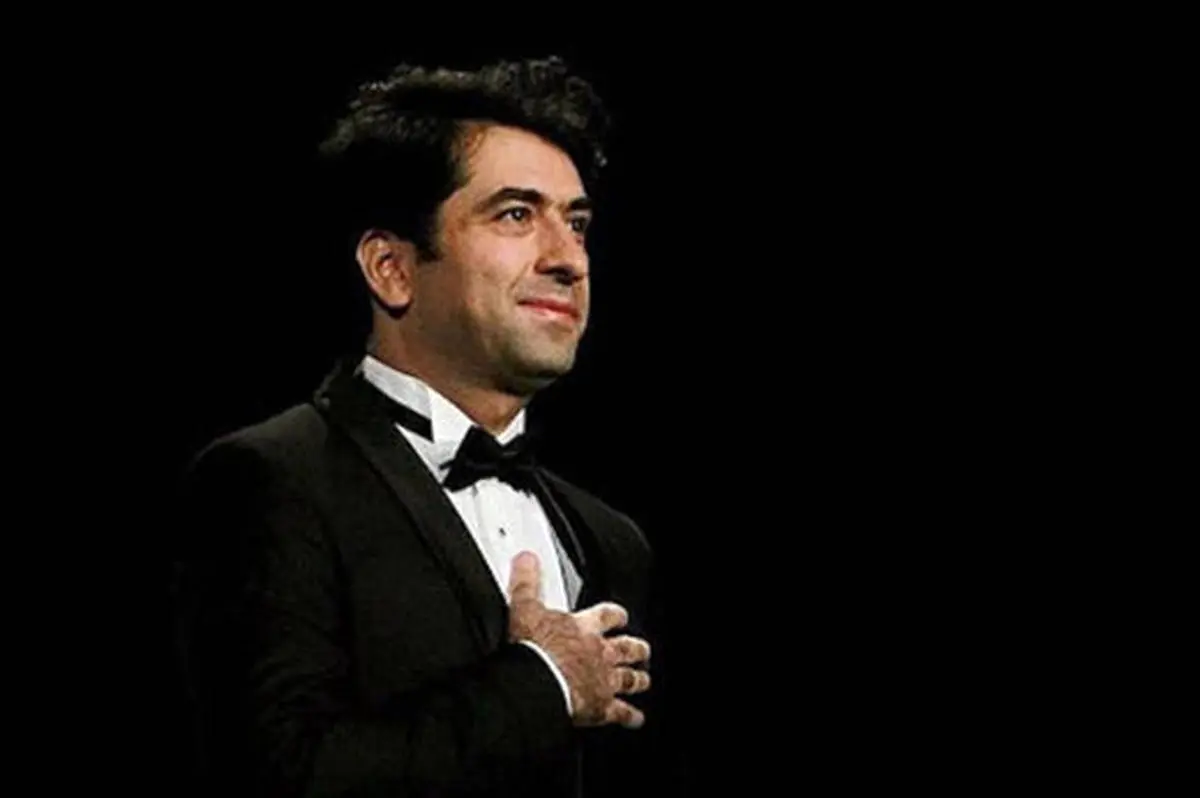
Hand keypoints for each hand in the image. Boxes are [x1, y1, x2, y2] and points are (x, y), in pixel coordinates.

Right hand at [507, 551, 650, 728]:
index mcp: (584, 628)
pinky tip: (636, 718)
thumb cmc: (533, 650)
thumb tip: (526, 560)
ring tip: (644, 679)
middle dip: (635, 648)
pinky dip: (630, 716)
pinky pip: (621, 712)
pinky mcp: (602, 706)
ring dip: (638, 679)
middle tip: (641, 649)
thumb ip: (526, 583)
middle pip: (627, 647)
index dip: (615, 616)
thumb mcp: (524, 608)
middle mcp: (600, 653)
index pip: (607, 616)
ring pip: (630, 678)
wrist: (538, 684)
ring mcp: (604, 680)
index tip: (619, 616)